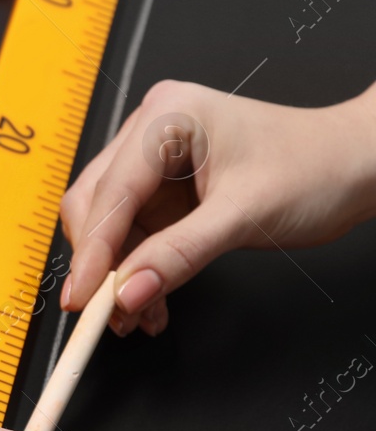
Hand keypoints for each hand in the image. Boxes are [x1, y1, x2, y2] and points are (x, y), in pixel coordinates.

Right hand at [59, 79, 375, 335]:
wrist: (357, 165)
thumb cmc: (316, 167)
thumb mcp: (245, 216)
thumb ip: (179, 256)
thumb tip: (127, 293)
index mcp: (167, 116)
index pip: (111, 192)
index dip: (93, 251)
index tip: (83, 299)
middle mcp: (152, 130)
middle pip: (96, 205)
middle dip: (100, 263)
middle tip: (106, 313)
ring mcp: (155, 159)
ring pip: (109, 224)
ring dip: (118, 272)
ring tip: (137, 315)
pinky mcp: (163, 187)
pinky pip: (134, 233)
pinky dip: (137, 268)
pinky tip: (150, 297)